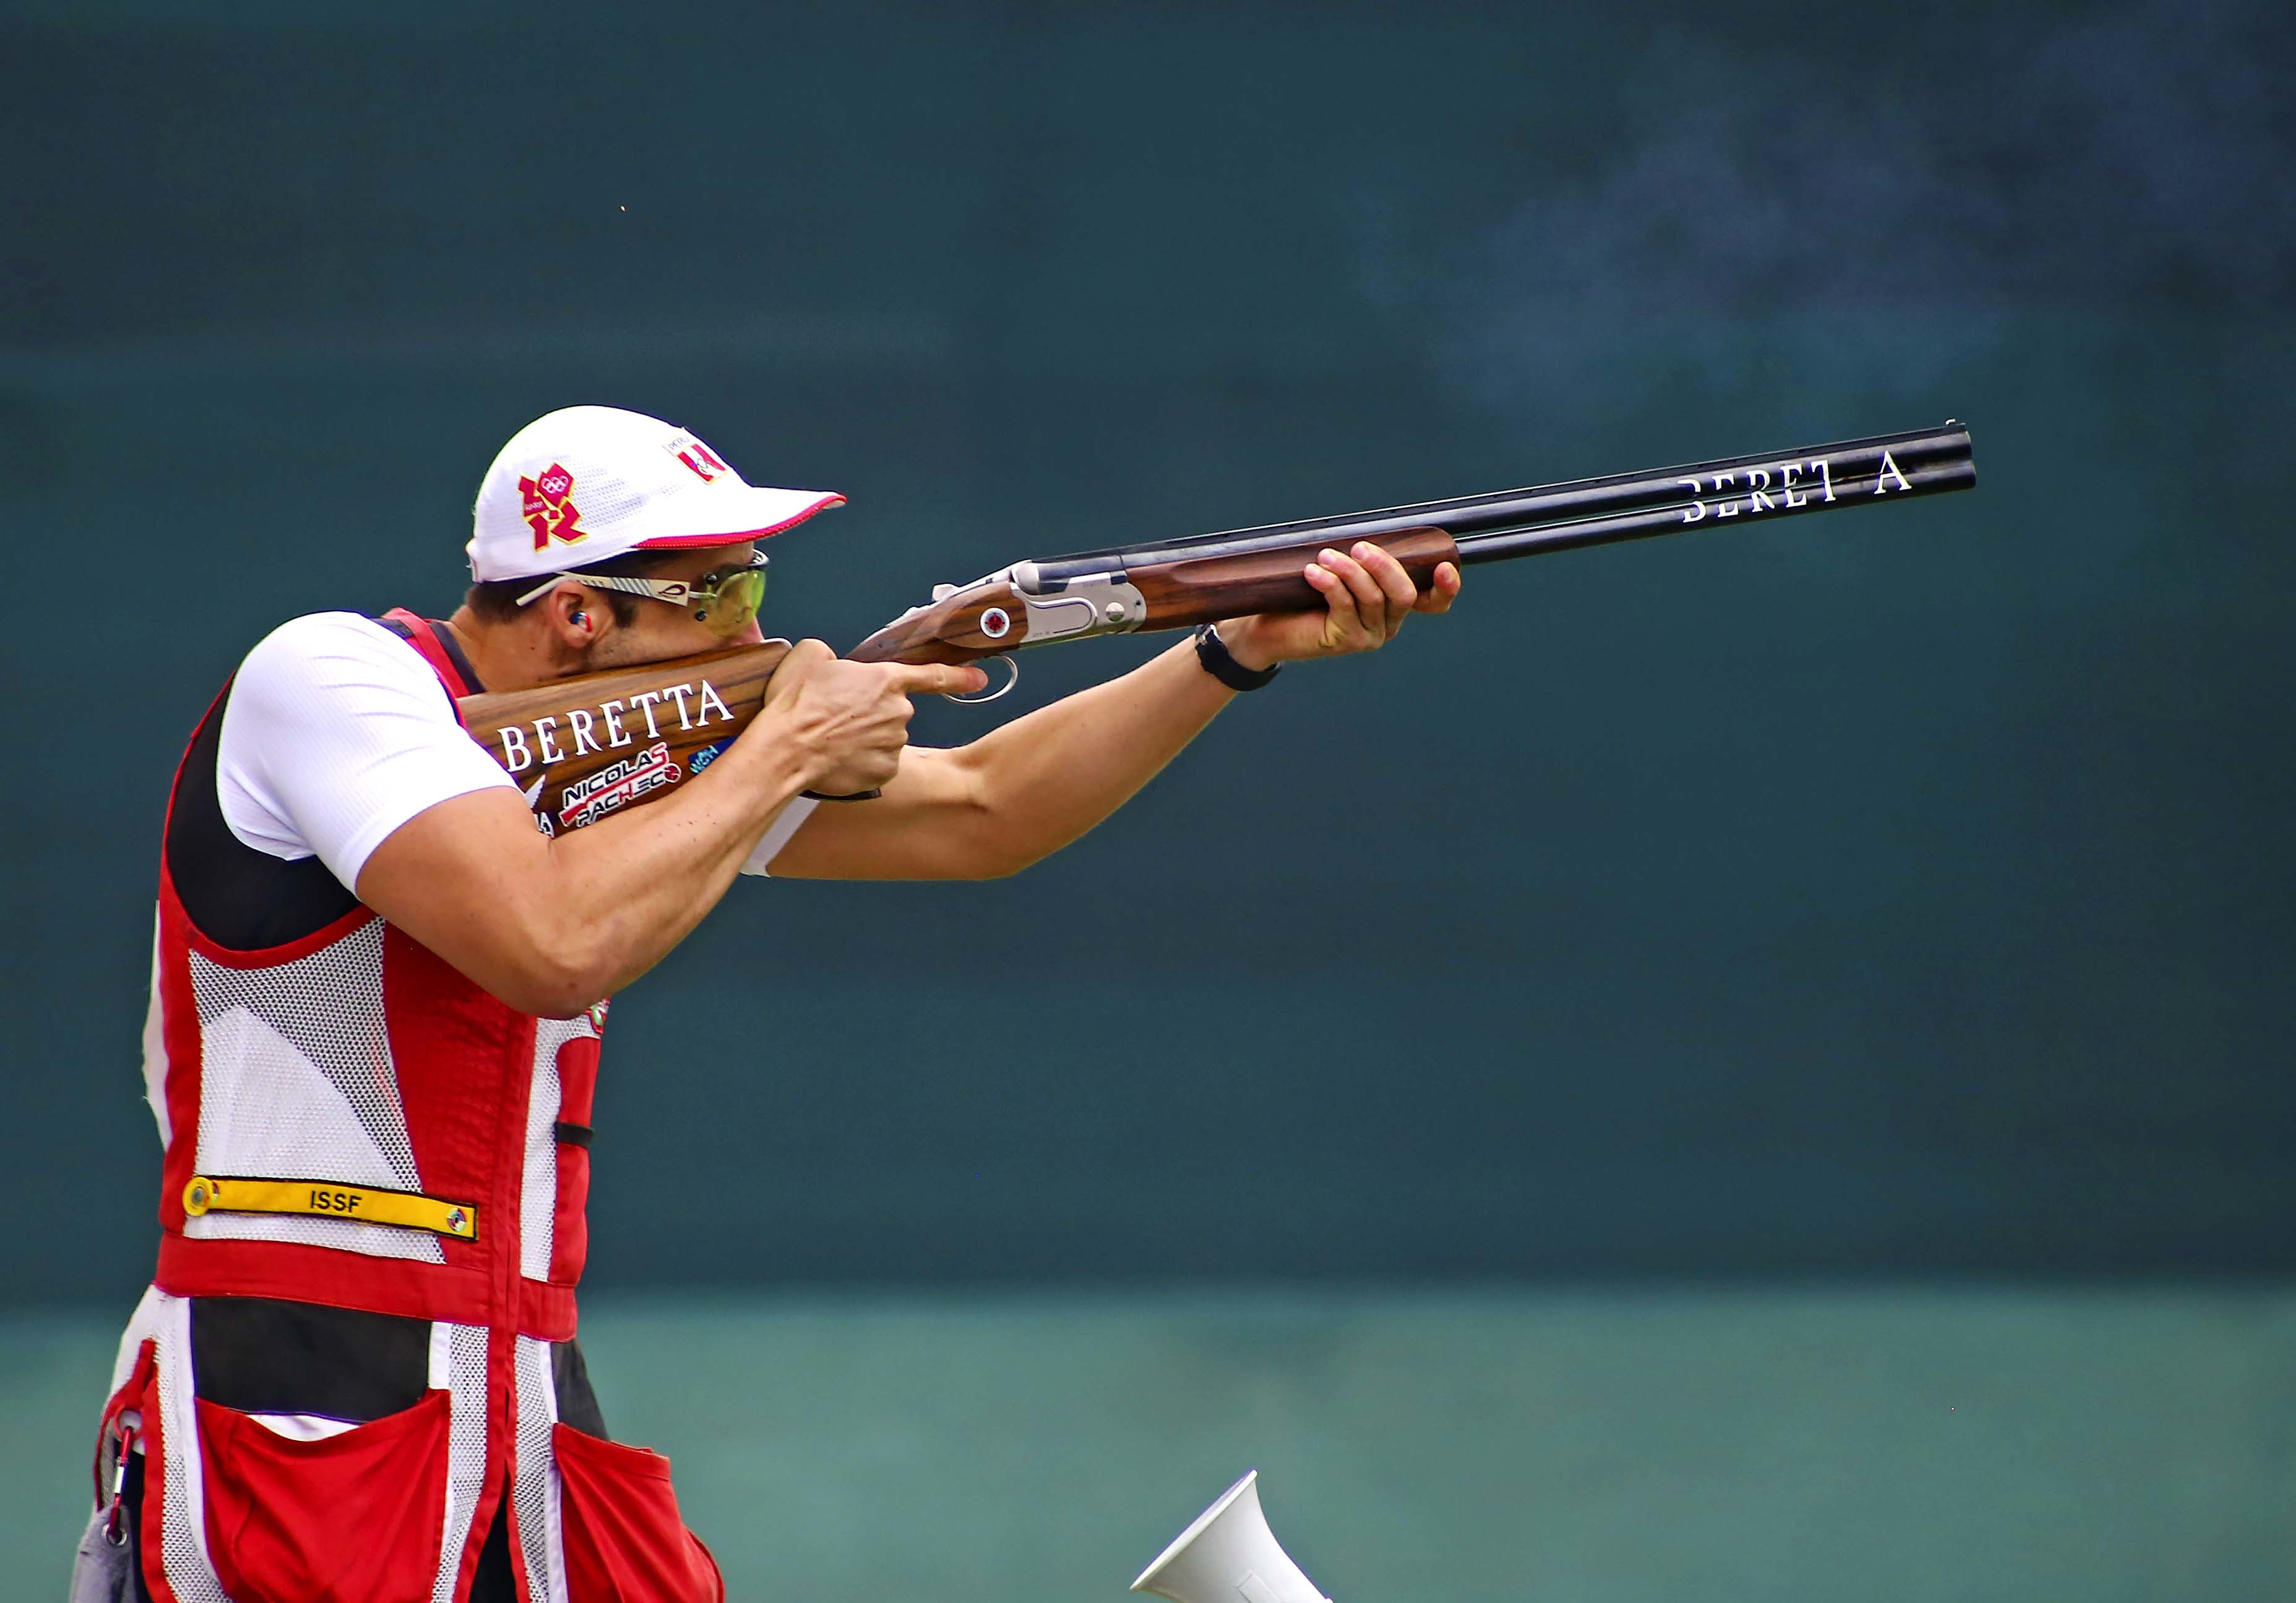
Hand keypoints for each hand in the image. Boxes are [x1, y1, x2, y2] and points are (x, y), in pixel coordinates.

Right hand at [746, 640, 988, 793]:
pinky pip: (877, 763)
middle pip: (894, 710)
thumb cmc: (796, 705)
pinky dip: (861, 761)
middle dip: (872, 713)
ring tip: (831, 737)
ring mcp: (894, 744)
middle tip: (837, 715)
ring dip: (865, 737)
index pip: (934, 676)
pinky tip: (838, 757)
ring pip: (885, 738)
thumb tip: (832, 664)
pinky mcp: (884, 772)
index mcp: (886, 680)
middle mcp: (899, 712)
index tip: (979, 679)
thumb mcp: (809, 657)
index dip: (960, 677)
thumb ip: (830, 655)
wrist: (786, 749)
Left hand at [1217, 542, 1461, 669]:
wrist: (1265, 627)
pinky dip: (1331, 583)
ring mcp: (1369, 635)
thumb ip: (1359, 558)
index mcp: (1393, 606)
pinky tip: (1313, 572)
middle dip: (1384, 565)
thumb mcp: (1338, 570)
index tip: (1444, 566)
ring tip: (1324, 557)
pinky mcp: (1346, 641)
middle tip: (1359, 547)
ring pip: (1373, 598)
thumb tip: (1367, 533)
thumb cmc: (1301, 594)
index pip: (1433, 602)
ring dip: (1350, 571)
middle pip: (1403, 593)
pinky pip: (1346, 606)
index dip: (1446, 587)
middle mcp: (1387, 623)